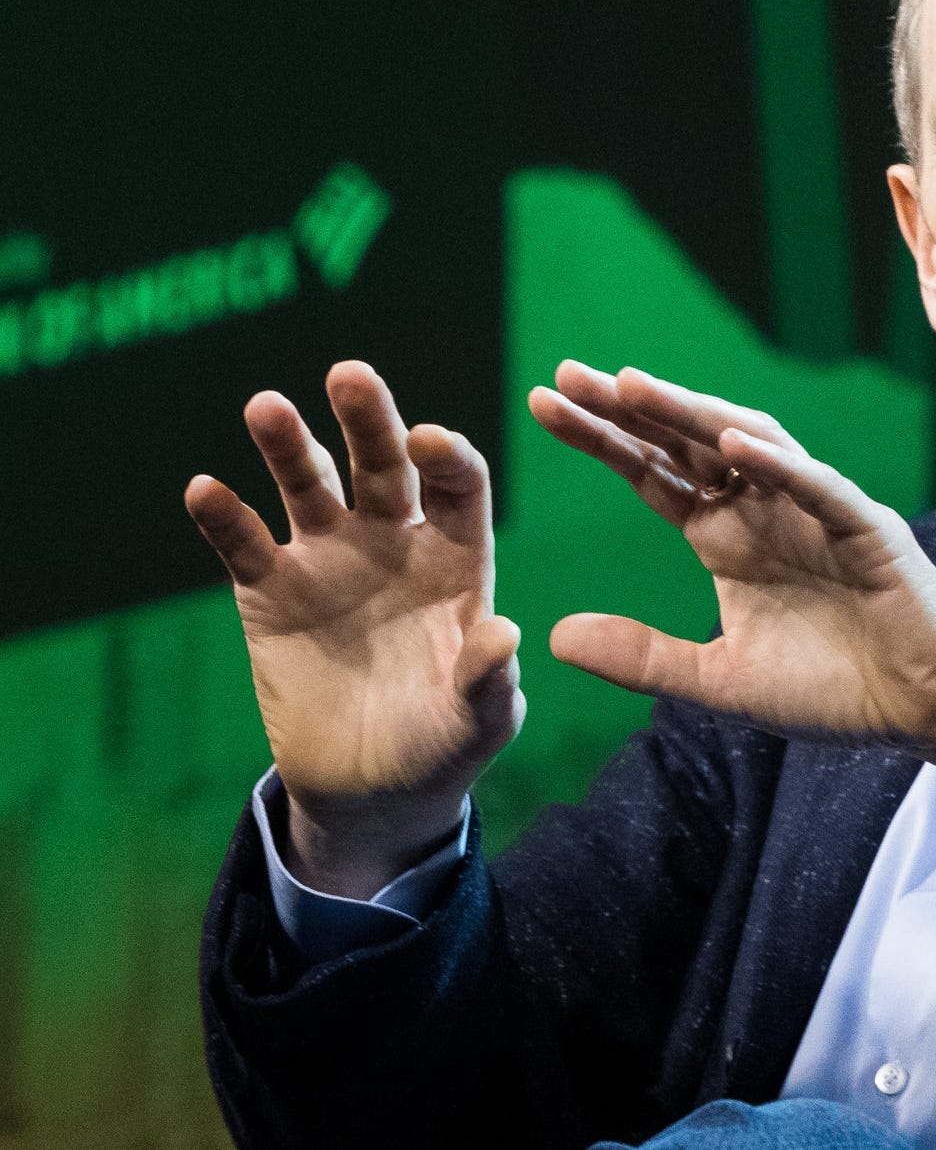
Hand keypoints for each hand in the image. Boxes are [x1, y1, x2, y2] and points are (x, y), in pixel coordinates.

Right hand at [184, 361, 523, 893]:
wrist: (372, 789)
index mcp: (456, 557)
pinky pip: (244, 544)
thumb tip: (504, 633)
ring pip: (309, 484)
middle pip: (384, 464)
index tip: (429, 442)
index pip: (459, 486)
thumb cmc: (444, 746)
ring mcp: (328, 558)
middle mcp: (393, 540)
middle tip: (350, 374)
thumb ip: (490, 680)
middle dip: (370, 419)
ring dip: (287, 444)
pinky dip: (224, 517)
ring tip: (267, 406)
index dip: (448, 457)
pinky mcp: (268, 590)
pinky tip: (204, 490)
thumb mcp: (478, 722)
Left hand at [527, 361, 935, 796]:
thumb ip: (644, 657)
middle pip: (689, 444)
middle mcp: (766, 510)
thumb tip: (554, 635)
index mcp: (727, 539)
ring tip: (637, 387)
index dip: (603, 439)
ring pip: (750, 444)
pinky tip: (735, 445)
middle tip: (570, 374)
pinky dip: (780, 465)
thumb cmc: (832, 688)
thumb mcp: (720, 679)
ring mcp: (817, 512)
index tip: (542, 405)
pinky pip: (819, 487)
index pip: (654, 474)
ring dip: (695, 413)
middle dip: (633, 408)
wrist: (923, 710)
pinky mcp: (866, 530)